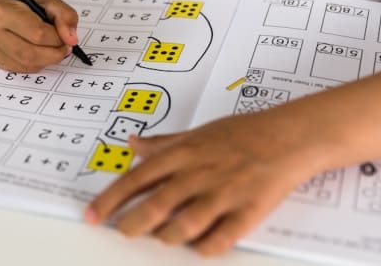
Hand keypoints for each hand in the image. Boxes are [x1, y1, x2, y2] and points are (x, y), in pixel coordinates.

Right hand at [0, 0, 78, 71]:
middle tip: (65, 47)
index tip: (67, 37)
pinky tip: (40, 52)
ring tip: (53, 48)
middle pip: (30, 54)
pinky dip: (36, 64)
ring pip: (26, 65)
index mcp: (3, 12)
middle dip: (54, 54)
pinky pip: (21, 69)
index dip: (58, 38)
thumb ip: (64, 16)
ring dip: (46, 60)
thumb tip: (71, 39)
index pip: (37, 34)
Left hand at [85, 106, 327, 255]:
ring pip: (184, 227)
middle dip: (133, 224)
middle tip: (124, 231)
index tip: (92, 215)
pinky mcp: (248, 212)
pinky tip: (198, 246)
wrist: (287, 136)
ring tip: (162, 237)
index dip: (110, 199)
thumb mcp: (196, 132)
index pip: (136, 179)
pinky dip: (204, 248)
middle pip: (155, 206)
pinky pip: (219, 240)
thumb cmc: (241, 133)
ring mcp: (224, 194)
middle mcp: (199, 174)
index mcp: (184, 154)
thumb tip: (132, 143)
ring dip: (166, 237)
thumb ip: (162, 143)